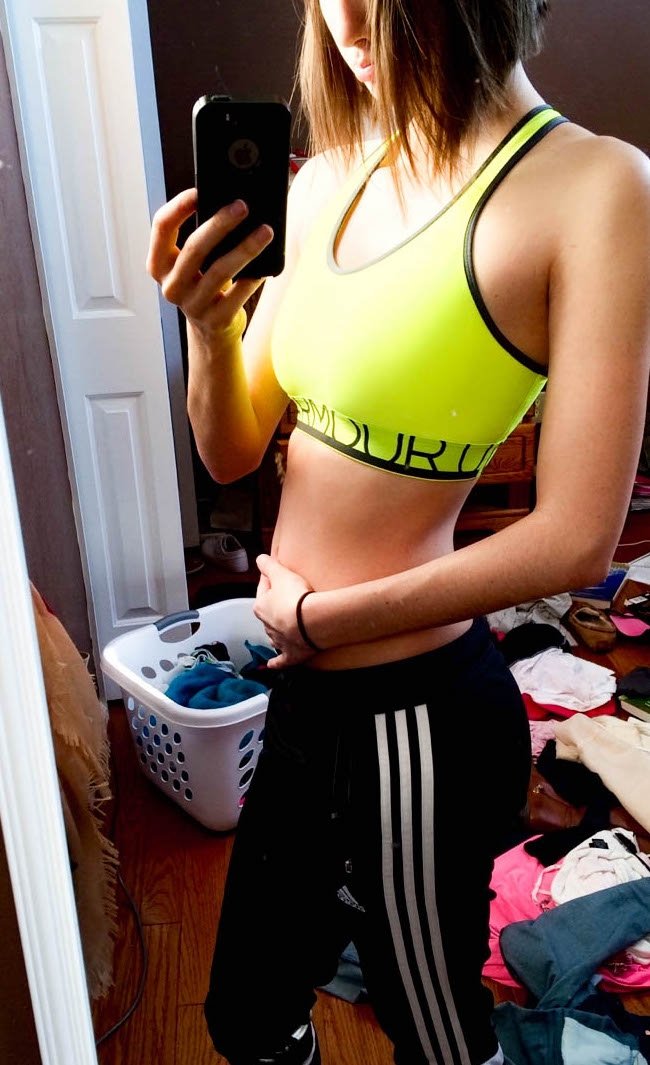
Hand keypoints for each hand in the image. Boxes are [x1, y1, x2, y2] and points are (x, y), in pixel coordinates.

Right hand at [145, 189, 272, 339]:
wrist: (211, 330)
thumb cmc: (205, 284)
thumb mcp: (194, 263)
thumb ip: (203, 238)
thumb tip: (233, 206)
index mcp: (159, 264)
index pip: (162, 227)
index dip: (179, 206)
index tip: (199, 190)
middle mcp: (171, 285)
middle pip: (194, 248)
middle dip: (220, 224)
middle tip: (242, 206)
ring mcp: (192, 306)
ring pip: (219, 271)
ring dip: (245, 248)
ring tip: (266, 231)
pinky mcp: (216, 320)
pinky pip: (238, 295)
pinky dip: (253, 278)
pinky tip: (266, 266)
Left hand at [254, 555, 314, 667]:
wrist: (310, 622)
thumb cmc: (295, 596)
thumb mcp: (281, 574)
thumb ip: (269, 564)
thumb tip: (259, 559)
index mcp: (260, 606)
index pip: (264, 588)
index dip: (271, 580)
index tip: (277, 575)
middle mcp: (266, 625)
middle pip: (269, 612)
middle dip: (275, 606)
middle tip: (286, 598)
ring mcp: (279, 641)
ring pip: (273, 635)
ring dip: (276, 631)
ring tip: (283, 626)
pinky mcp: (291, 654)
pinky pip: (281, 660)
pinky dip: (276, 662)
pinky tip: (271, 665)